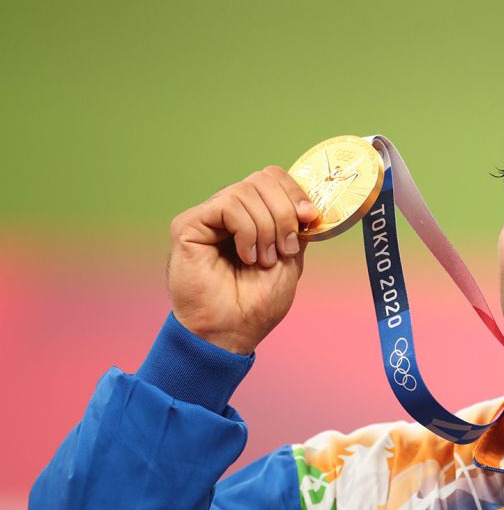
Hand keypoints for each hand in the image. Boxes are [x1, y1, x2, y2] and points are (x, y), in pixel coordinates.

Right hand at [167, 166, 318, 353]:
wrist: (231, 331)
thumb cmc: (257, 303)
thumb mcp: (290, 258)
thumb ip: (295, 226)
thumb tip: (307, 203)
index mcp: (253, 216)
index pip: (272, 178)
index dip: (294, 191)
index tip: (309, 217)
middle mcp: (229, 212)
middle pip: (262, 179)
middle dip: (284, 212)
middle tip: (284, 248)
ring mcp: (208, 217)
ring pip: (246, 191)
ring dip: (266, 228)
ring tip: (263, 260)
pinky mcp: (188, 225)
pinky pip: (227, 205)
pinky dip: (246, 231)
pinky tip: (246, 256)